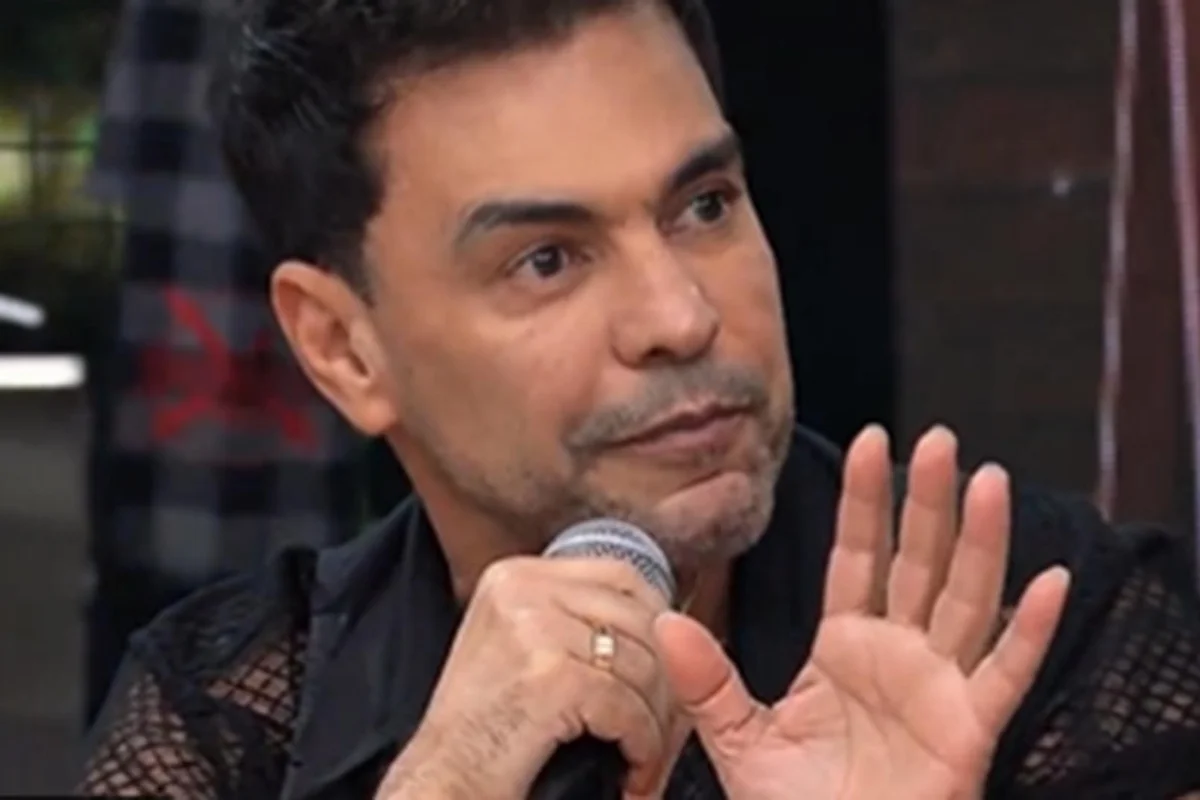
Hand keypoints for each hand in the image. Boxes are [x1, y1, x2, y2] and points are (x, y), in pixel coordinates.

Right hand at [376, 556, 682, 798]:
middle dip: (669, 680)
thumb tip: (662, 619)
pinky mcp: (550, 678)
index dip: (661, 625)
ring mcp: (534, 629)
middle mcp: (522, 590)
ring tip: (648, 754)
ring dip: (659, 721)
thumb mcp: (516, 646)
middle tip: (670, 725)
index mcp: (515, 575)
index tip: (671, 670)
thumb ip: (571, 618)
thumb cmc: (481, 733)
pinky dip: (642, 744)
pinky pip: (629, 705)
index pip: (622, 576)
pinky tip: (631, 767)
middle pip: (642, 618)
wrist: (441, 785)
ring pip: (643, 664)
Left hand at [655, 425, 1070, 799]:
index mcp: (843, 646)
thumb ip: (707, 681)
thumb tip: (663, 622)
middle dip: (926, 501)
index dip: (863, 501)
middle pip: (916, 562)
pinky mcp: (970, 729)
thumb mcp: (740, 738)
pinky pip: (1006, 672)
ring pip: (964, 598)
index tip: (868, 441)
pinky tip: (1049, 580)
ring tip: (988, 481)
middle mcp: (896, 653)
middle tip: (939, 440)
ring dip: (980, 541)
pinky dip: (1030, 630)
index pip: (856, 557)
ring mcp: (937, 686)